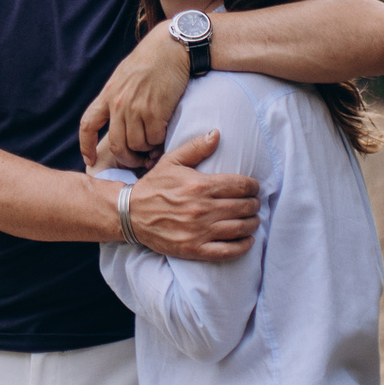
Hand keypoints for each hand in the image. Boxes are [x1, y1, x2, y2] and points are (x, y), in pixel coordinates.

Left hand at [80, 20, 189, 169]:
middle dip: (127, 158)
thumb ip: (117, 96)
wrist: (171, 47)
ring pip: (137, 145)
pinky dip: (159, 141)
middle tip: (137, 160)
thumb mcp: (124, 75)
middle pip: (116, 145)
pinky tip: (164, 132)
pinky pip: (154, 139)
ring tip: (154, 141)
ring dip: (146, 149)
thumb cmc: (150, 59)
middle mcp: (118, 104)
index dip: (85, 146)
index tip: (89, 160)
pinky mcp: (155, 112)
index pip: (88, 124)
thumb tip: (117, 117)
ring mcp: (136, 108)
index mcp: (108, 94)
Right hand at [126, 130, 258, 261]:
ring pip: (240, 228)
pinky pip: (228, 251)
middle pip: (244, 207)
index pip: (240, 185)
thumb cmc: (153, 186)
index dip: (253, 186)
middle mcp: (202, 209)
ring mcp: (199, 231)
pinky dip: (243, 246)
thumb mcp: (171, 161)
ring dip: (252, 223)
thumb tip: (217, 133)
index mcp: (200, 185)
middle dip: (254, 204)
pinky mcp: (194, 249)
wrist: (129, 214)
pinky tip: (248, 240)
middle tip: (254, 203)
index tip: (253, 187)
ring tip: (252, 220)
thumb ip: (196, 147)